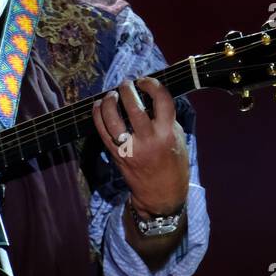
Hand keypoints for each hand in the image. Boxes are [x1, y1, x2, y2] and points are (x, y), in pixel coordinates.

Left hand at [92, 76, 189, 216]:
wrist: (162, 194)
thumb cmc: (173, 163)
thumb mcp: (178, 138)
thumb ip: (166, 117)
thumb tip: (150, 96)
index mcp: (167, 133)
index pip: (161, 99)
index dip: (152, 84)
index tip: (146, 81)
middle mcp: (148, 140)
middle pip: (134, 106)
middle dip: (128, 89)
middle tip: (127, 83)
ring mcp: (130, 148)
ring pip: (113, 118)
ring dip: (110, 100)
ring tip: (112, 94)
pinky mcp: (116, 155)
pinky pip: (102, 131)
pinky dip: (98, 115)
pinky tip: (99, 105)